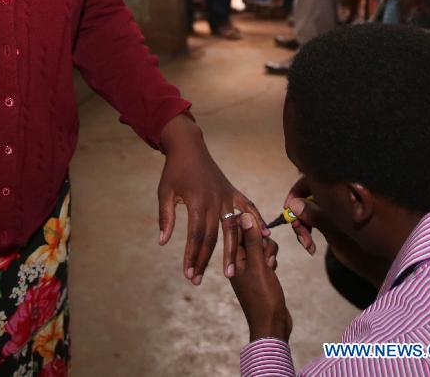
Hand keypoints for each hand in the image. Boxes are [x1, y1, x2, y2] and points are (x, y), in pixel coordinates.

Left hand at [158, 114, 266, 283]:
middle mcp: (215, 200)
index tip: (188, 274)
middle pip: (213, 238)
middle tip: (199, 281)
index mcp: (197, 201)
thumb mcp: (164, 191)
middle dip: (205, 261)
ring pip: (233, 229)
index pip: (196, 236)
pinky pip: (248, 207)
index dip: (193, 257)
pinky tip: (266, 236)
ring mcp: (227, 196)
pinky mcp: (233, 191)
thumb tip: (163, 242)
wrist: (188, 147)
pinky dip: (258, 220)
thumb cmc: (174, 170)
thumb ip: (166, 217)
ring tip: (232, 273)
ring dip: (232, 252)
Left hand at [230, 212, 291, 341]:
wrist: (272, 325)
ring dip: (269, 251)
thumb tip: (244, 214)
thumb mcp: (258, 265)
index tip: (263, 233)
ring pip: (261, 244)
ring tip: (270, 267)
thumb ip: (251, 240)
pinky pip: (266, 255)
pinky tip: (273, 271)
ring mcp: (250, 265)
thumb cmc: (263, 296)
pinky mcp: (260, 271)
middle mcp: (238, 258)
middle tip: (266, 258)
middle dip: (262, 242)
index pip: (237, 227)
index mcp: (232, 255)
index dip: (251, 225)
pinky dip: (271, 260)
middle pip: (251, 234)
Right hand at [283, 191, 388, 287]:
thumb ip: (315, 214)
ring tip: (307, 245)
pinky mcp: (339, 222)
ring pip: (311, 210)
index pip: (309, 181)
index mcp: (337, 189)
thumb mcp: (337, 229)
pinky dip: (311, 232)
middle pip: (307, 195)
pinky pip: (318, 221)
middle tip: (300, 235)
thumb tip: (293, 204)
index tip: (288, 211)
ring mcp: (339, 208)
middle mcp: (337, 195)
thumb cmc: (368, 240)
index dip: (295, 194)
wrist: (392, 258)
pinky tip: (312, 247)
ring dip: (304, 226)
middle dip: (299, 215)